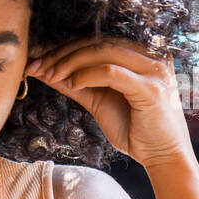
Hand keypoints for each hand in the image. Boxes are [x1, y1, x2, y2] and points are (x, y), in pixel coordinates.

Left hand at [25, 35, 193, 170]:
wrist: (162, 156)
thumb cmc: (134, 130)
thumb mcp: (98, 101)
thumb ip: (76, 84)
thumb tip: (44, 70)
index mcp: (141, 55)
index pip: (98, 41)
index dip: (65, 47)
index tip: (37, 56)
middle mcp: (151, 56)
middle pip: (99, 43)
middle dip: (62, 53)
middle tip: (36, 64)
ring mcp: (154, 69)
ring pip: (104, 52)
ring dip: (70, 62)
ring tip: (49, 74)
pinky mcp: (151, 87)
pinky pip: (112, 72)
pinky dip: (87, 75)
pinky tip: (70, 83)